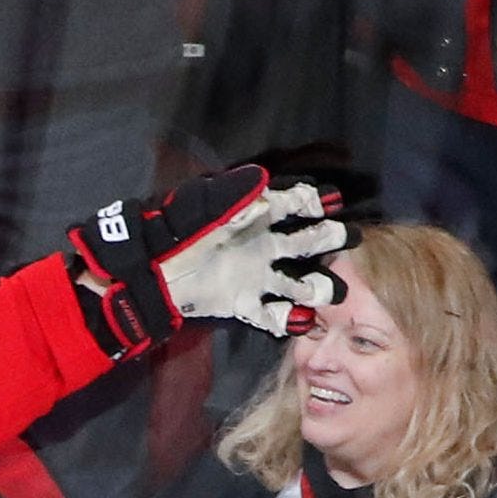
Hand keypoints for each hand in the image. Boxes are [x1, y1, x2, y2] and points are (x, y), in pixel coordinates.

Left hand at [68, 166, 354, 358]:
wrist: (147, 269)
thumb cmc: (174, 229)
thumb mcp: (200, 204)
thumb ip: (231, 192)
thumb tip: (260, 178)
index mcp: (256, 216)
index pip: (294, 203)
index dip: (313, 201)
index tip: (329, 202)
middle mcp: (263, 245)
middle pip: (308, 242)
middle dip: (330, 239)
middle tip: (349, 238)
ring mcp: (256, 276)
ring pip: (299, 282)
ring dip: (318, 287)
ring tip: (328, 291)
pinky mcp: (242, 303)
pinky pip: (271, 314)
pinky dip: (286, 319)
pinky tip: (298, 318)